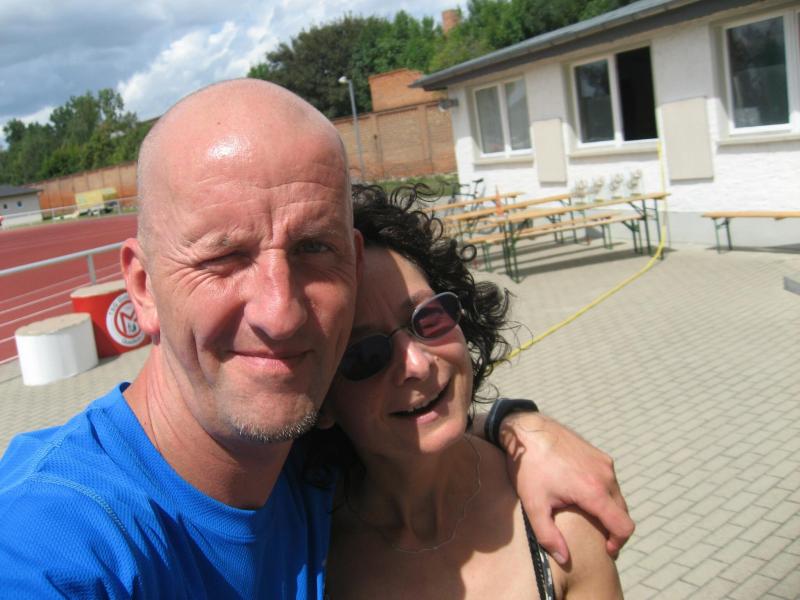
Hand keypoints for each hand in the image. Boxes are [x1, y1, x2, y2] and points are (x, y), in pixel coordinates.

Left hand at [500, 411, 633, 564]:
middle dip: (613, 529)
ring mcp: (604, 463)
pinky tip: (583, 496)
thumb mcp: (533, 504)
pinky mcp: (598, 454)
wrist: (527, 430)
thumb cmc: (528, 467)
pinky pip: (609, 480)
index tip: (605, 550)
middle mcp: (605, 476)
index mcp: (594, 491)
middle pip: (622, 512)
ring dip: (609, 510)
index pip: (624, 526)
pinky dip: (603, 493)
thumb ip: (548, 535)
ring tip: (589, 518)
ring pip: (617, 496)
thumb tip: (564, 559)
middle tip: (598, 539)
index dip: (618, 543)